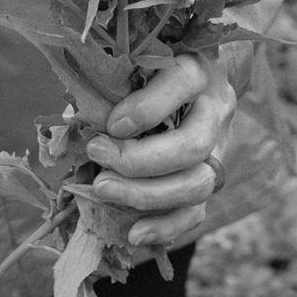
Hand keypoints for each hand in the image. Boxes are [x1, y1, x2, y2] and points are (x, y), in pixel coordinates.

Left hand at [86, 52, 235, 245]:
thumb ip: (115, 84)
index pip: (183, 82)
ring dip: (147, 194)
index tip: (111, 125)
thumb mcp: (139, 63)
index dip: (147, 108)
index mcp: (199, 67)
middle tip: (99, 157)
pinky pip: (198, 211)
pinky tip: (134, 233)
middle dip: (140, 160)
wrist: (197, 80)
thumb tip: (77, 121)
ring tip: (103, 189)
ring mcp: (220, 145)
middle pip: (193, 145)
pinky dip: (166, 226)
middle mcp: (216, 107)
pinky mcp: (213, 175)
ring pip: (199, 183)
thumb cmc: (154, 68)